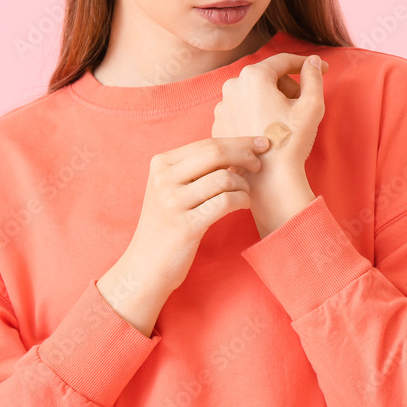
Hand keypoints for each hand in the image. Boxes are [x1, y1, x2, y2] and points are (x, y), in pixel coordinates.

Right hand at [122, 136, 270, 294]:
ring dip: (243, 184)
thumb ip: (198, 169)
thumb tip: (241, 149)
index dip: (239, 141)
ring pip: (224, 178)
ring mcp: (172, 202)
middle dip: (245, 154)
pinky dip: (241, 200)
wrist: (145, 265)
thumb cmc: (169, 224)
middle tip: (259, 164)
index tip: (261, 143)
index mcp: (161, 164)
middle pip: (215, 152)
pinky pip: (225, 202)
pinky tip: (242, 204)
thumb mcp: (173, 189)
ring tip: (244, 193)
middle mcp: (163, 179)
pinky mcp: (186, 225)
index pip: (207, 142)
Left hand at [212, 52, 327, 172]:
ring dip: (272, 101)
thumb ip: (314, 77)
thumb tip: (313, 62)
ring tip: (285, 122)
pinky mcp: (219, 124)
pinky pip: (242, 110)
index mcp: (254, 76)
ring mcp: (222, 106)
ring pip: (253, 94)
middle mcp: (232, 86)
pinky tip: (269, 132)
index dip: (306, 64)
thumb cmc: (290, 142)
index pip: (284, 61)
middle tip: (303, 104)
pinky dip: (256, 115)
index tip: (322, 69)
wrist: (268, 179)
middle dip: (288, 86)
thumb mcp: (311, 106)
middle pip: (268, 76)